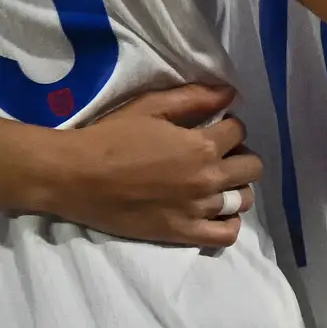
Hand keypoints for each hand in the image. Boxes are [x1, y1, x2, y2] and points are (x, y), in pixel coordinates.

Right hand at [11, 84, 256, 247]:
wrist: (73, 176)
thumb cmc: (109, 138)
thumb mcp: (151, 107)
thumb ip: (194, 98)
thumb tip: (231, 93)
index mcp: (201, 146)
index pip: (238, 131)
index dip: (228, 127)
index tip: (214, 129)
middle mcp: (206, 179)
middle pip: (251, 166)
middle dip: (238, 156)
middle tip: (216, 156)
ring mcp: (196, 209)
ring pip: (243, 199)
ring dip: (236, 188)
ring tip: (216, 183)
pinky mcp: (181, 232)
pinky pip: (226, 234)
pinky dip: (229, 223)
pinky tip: (216, 212)